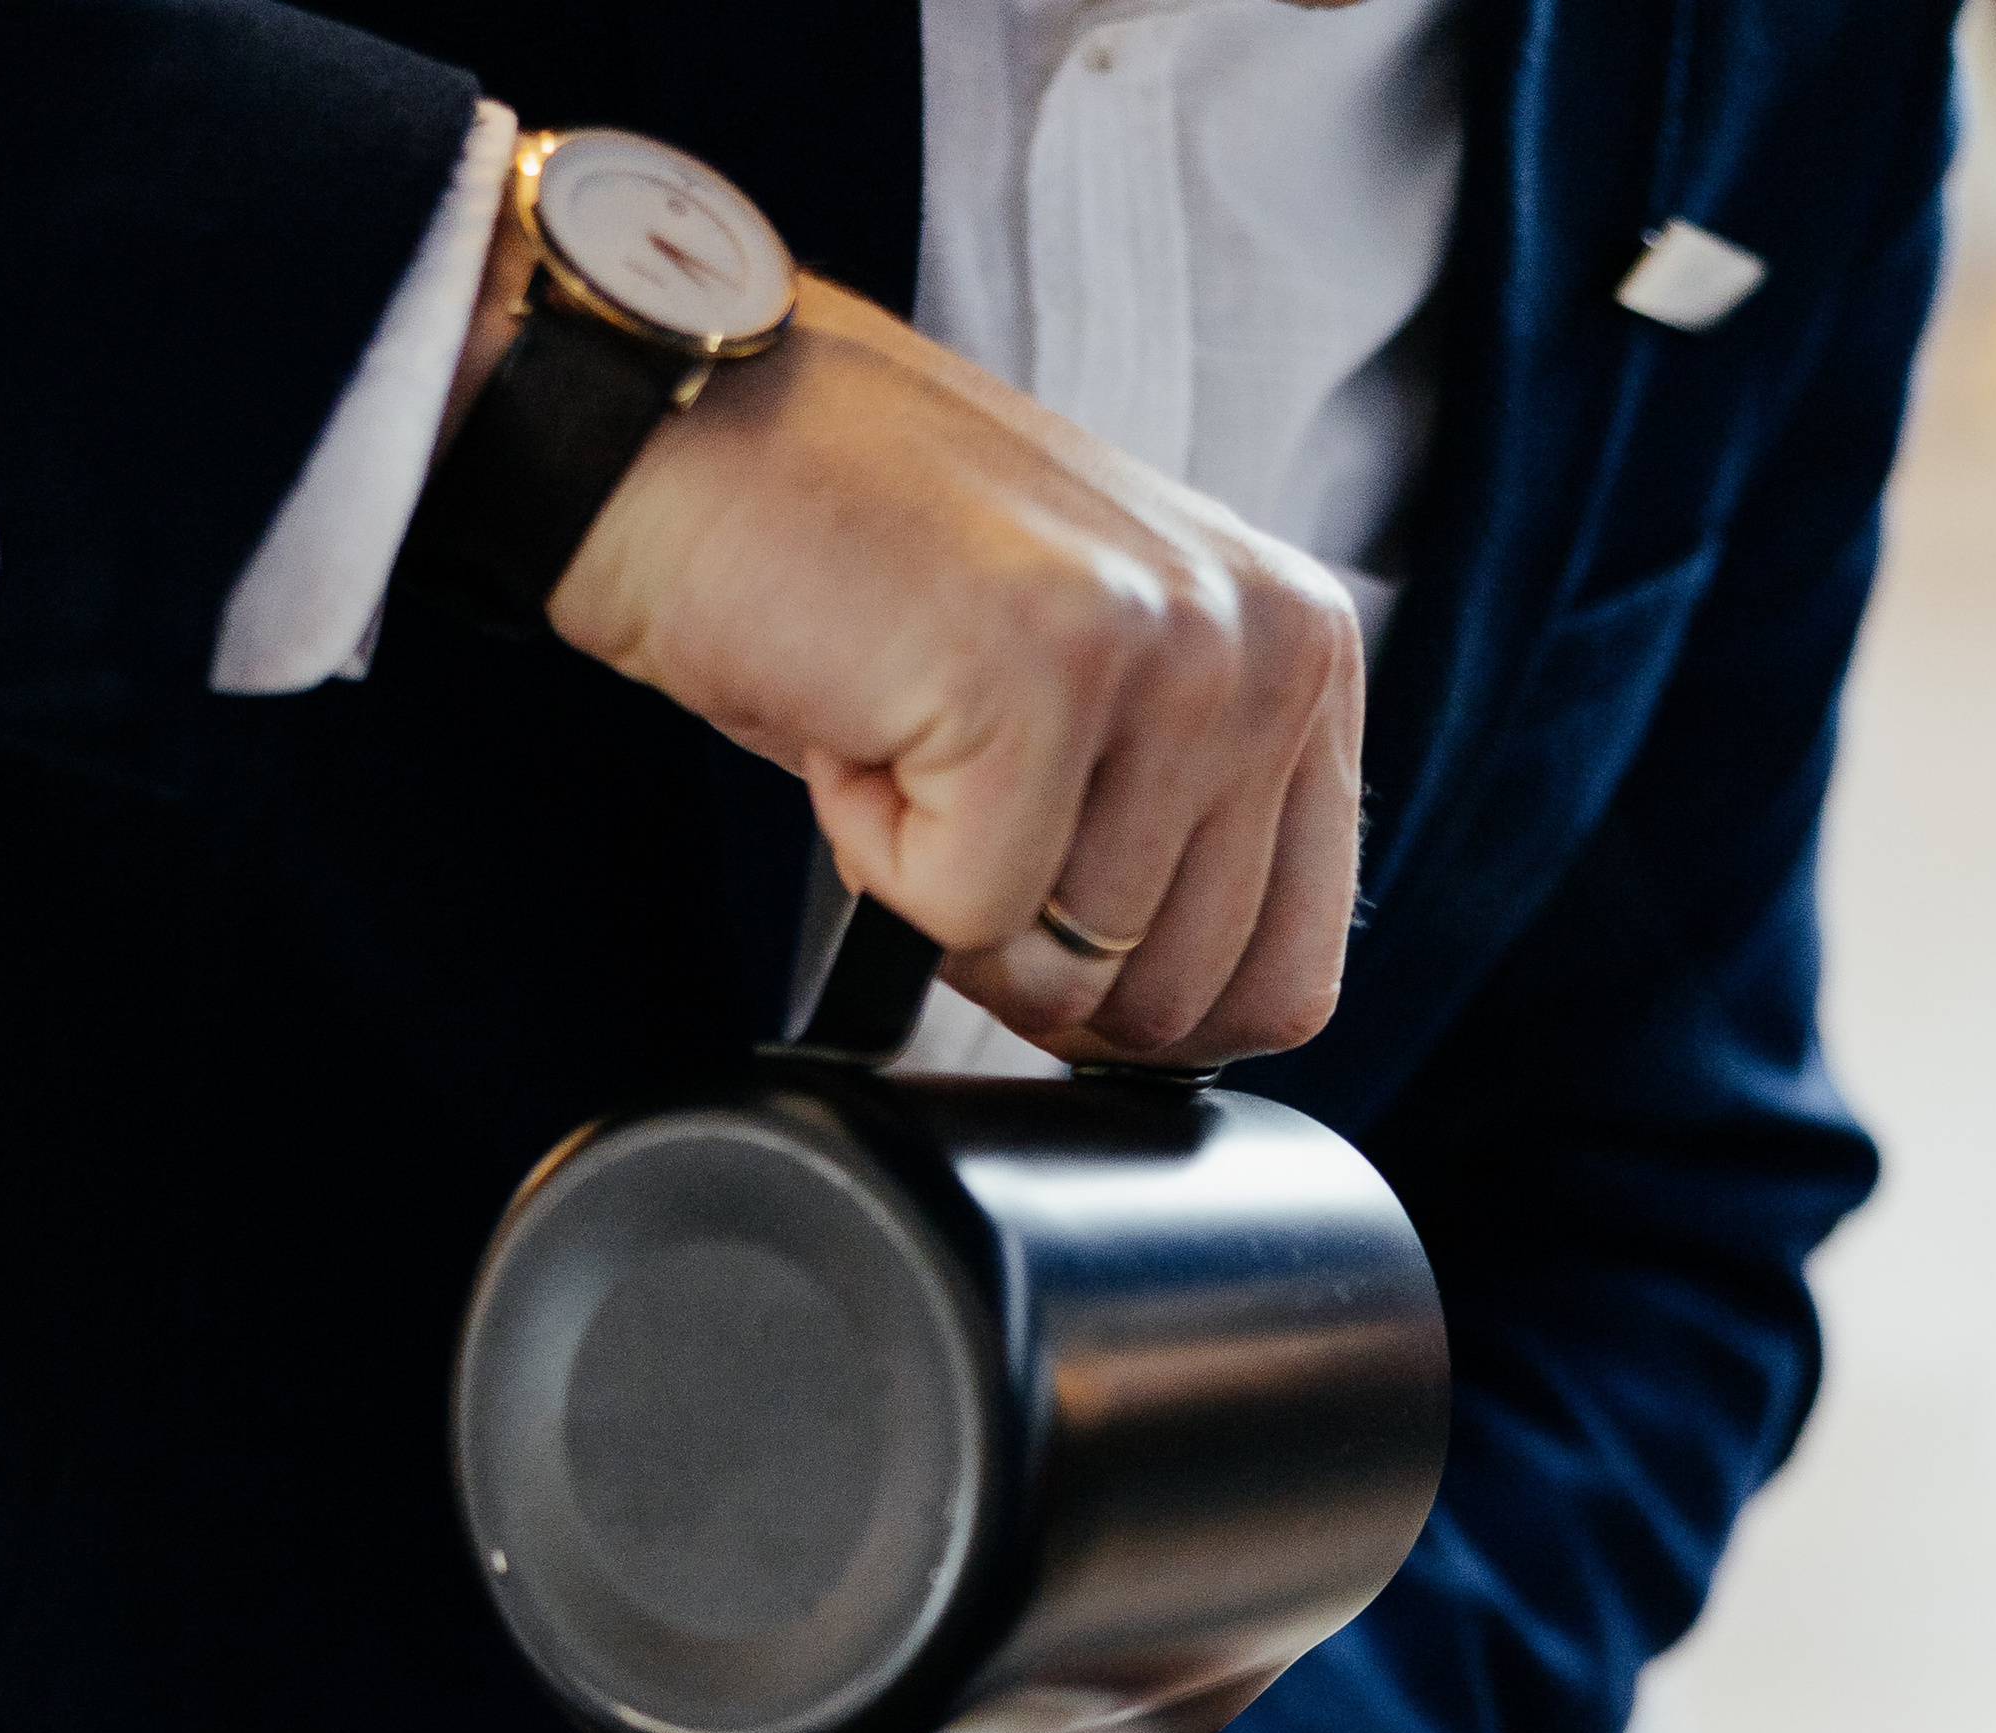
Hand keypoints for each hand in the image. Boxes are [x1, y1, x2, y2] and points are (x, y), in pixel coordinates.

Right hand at [523, 271, 1361, 1068]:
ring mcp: (1171, 649)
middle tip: (953, 789)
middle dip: (1029, 953)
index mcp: (1308, 654)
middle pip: (1173, 1001)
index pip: (1288, 981)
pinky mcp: (1047, 676)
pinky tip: (861, 718)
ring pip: (1069, 971)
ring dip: (940, 888)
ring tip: (908, 725)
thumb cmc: (867, 579)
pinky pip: (966, 915)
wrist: (686, 435)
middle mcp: (1271, 642)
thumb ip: (1176, 838)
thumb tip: (1175, 1034)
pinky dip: (872, 853)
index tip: (1044, 921)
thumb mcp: (1084, 708)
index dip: (1138, 1015)